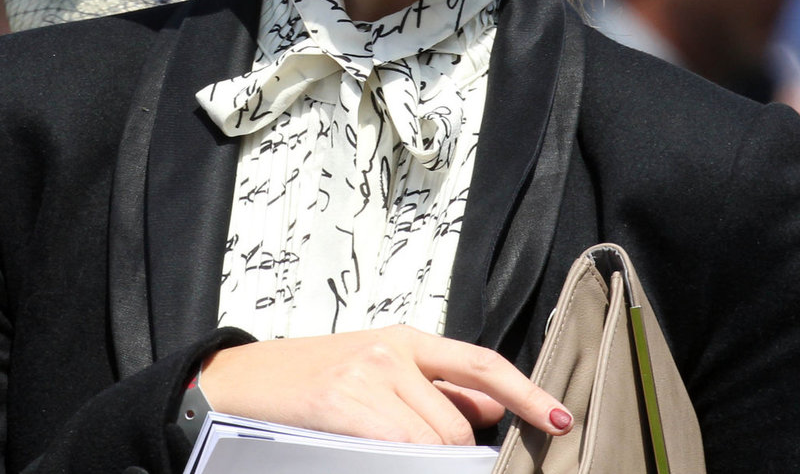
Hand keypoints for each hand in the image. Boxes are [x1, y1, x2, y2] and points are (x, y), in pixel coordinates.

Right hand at [198, 325, 572, 445]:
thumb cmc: (312, 382)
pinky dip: (400, 462)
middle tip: (423, 455)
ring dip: (424, 460)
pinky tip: (376, 454)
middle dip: (455, 451)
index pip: (482, 364)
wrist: (241, 382)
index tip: (558, 417)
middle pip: (459, 420)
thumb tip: (487, 410)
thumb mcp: (378, 370)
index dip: (525, 392)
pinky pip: (398, 448)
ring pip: (433, 441)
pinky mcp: (343, 402)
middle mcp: (393, 350)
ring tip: (383, 447)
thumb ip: (431, 387)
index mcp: (407, 339)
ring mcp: (368, 374)